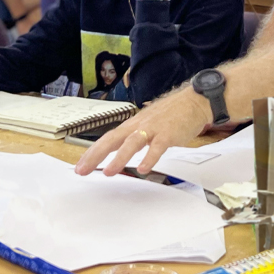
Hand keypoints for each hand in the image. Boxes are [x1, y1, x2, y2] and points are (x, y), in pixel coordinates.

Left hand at [74, 90, 210, 175]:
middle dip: (95, 155)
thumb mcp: (147, 125)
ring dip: (119, 158)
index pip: (107, 139)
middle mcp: (138, 126)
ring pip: (132, 143)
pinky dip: (150, 157)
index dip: (92, 152)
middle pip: (112, 140)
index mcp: (132, 125)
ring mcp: (153, 129)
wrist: (193, 101)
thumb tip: (119, 153)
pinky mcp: (168, 133)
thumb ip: (134, 138)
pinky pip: (157, 147)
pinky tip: (143, 169)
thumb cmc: (170, 115)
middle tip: (83, 170)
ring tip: (109, 172)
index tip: (80, 166)